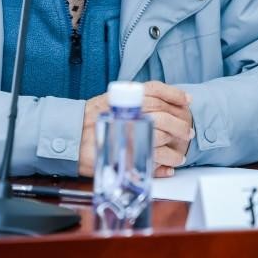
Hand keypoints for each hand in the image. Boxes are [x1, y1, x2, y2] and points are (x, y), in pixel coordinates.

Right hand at [77, 82, 194, 177]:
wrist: (69, 137)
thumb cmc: (89, 120)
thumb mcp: (109, 100)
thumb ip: (131, 100)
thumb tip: (160, 103)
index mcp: (123, 97)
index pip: (155, 90)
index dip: (174, 94)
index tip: (187, 99)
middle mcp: (126, 113)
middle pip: (163, 116)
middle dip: (180, 125)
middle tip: (188, 132)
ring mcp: (126, 134)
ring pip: (161, 140)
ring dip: (175, 150)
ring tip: (181, 156)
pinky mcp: (124, 154)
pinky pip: (151, 161)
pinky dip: (164, 165)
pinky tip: (169, 168)